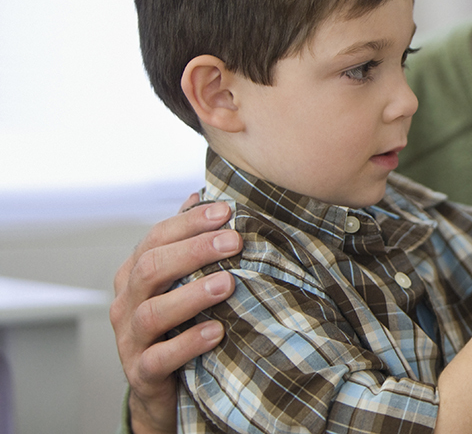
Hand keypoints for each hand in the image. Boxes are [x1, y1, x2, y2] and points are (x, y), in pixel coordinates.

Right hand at [110, 195, 240, 433]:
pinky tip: (217, 331)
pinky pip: (159, 357)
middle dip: (193, 251)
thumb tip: (199, 194)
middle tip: (234, 242)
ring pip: (153, 312)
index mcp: (135, 274)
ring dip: (193, 295)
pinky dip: (188, 343)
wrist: (162, 386)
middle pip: (152, 268)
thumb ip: (186, 242)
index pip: (156, 238)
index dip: (189, 223)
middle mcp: (128, 302)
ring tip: (228, 284)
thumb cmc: (176, 324)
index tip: (227, 211)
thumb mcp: (179, 282)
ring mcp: (131, 339)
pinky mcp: (142, 372)